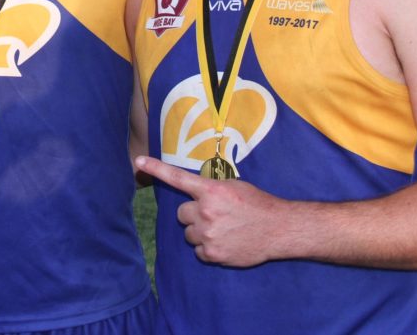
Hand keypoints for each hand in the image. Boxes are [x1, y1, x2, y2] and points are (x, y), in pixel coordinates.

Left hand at [135, 155, 281, 266]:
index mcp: (210, 191)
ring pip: (188, 233)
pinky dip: (208, 248)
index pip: (177, 178)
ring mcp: (208, 234)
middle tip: (213, 215)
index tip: (138, 161)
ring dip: (199, 232)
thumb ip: (211, 189)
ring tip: (222, 229)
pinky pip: (198, 251)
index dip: (156, 168)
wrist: (278, 229)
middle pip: (181, 214)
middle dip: (193, 214)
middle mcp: (205, 211)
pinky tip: (225, 243)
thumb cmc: (257, 204)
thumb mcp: (233, 187)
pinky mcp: (212, 254)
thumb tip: (196, 193)